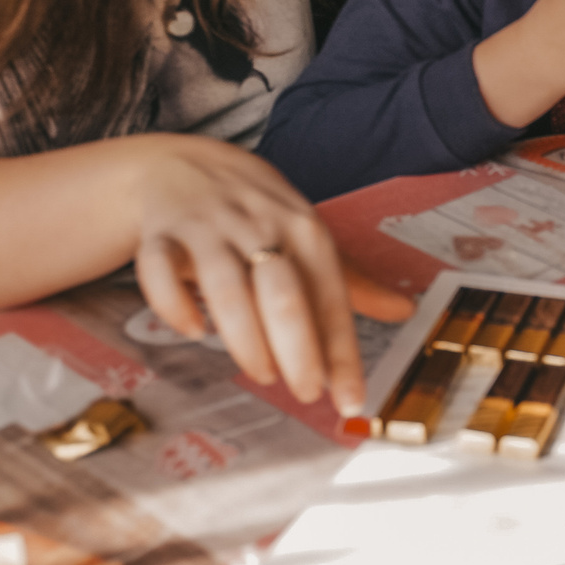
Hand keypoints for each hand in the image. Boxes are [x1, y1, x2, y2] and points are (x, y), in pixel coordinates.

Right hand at [129, 136, 363, 409]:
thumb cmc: (257, 212)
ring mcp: (208, 229)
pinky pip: (159, 269)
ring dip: (245, 337)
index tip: (349, 400)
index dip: (341, 351)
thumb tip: (405, 312)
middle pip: (283, 292)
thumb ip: (351, 281)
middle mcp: (260, 227)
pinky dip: (173, 303)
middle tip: (307, 390)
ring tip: (263, 373)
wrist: (185, 164)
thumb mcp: (307, 236)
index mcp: (304, 229)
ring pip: (226, 285)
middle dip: (298, 348)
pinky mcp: (160, 235)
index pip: (331, 295)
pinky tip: (192, 329)